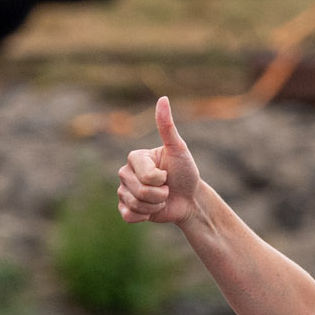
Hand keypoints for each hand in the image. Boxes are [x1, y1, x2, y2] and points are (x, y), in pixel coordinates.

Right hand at [117, 96, 202, 225]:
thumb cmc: (186, 172)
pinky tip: (152, 210)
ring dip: (155, 206)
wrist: (190, 199)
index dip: (161, 179)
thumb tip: (163, 98)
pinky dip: (145, 216)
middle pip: (139, 191)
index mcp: (134, 158)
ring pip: (135, 204)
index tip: (168, 174)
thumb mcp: (179, 149)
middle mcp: (125, 172)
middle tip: (167, 188)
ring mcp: (124, 191)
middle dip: (159, 194)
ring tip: (161, 198)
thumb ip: (167, 126)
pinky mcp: (126, 209)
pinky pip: (128, 215)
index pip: (145, 175)